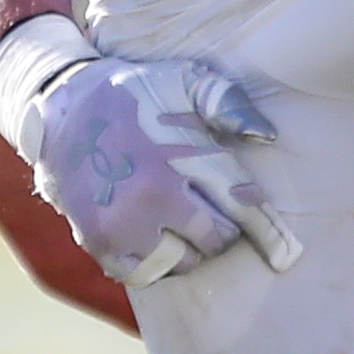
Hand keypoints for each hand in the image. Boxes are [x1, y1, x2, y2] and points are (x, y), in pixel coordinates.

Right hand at [21, 55, 301, 285]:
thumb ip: (228, 104)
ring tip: (185, 220)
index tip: (287, 254)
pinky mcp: (99, 242)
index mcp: (179, 156)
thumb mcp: (185, 80)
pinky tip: (158, 234)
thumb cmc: (138, 91)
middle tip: (214, 209)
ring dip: (192, 247)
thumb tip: (267, 137)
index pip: (238, 206)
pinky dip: (158, 262)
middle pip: (215, 240)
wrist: (65, 106)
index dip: (267, 233)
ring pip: (182, 262)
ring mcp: (123, 223)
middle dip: (223, 229)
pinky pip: (145, 273)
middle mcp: (152, 195)